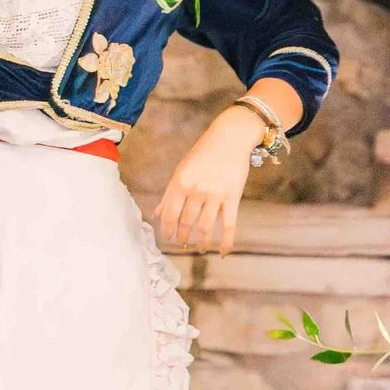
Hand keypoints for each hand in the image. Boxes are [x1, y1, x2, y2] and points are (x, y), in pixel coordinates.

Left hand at [155, 105, 262, 253]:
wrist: (230, 138)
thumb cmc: (203, 153)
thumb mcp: (181, 169)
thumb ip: (170, 193)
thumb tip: (157, 213)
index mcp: (180, 182)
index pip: (169, 213)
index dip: (166, 229)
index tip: (166, 238)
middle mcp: (196, 190)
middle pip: (186, 222)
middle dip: (182, 236)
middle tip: (181, 244)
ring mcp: (215, 195)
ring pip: (205, 226)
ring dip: (200, 242)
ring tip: (197, 249)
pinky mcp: (232, 197)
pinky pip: (228, 225)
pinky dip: (225, 241)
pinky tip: (221, 252)